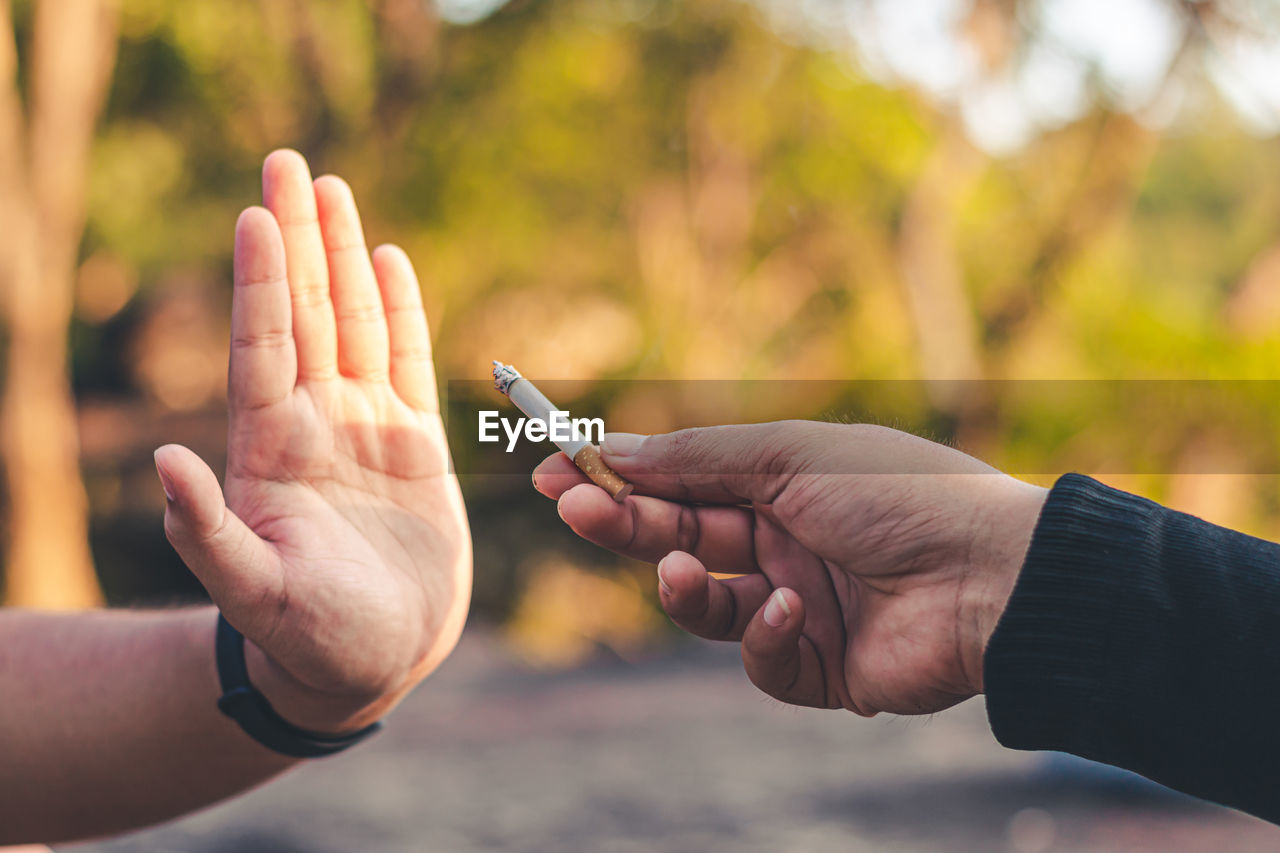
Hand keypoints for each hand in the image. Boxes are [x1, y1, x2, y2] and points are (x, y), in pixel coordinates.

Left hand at [154, 150, 469, 733]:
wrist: (374, 657)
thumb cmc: (309, 639)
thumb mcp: (254, 594)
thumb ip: (208, 532)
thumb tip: (166, 459)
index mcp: (272, 450)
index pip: (264, 348)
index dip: (262, 284)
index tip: (256, 215)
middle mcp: (314, 423)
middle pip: (305, 313)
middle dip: (298, 240)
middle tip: (289, 164)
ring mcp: (365, 427)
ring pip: (355, 324)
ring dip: (344, 258)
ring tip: (333, 191)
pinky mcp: (414, 443)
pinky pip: (408, 362)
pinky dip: (402, 311)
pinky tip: (389, 261)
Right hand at [534, 421, 1045, 715]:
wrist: (994, 576)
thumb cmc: (901, 495)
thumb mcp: (792, 456)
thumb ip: (699, 459)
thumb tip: (616, 448)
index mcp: (781, 485)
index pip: (680, 482)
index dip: (619, 477)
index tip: (556, 469)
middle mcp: (783, 543)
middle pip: (679, 538)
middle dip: (623, 525)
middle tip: (572, 508)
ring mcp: (799, 606)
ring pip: (707, 607)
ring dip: (682, 589)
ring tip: (680, 572)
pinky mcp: (819, 668)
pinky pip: (761, 658)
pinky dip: (765, 635)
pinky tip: (793, 610)